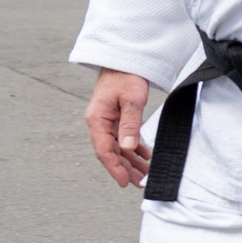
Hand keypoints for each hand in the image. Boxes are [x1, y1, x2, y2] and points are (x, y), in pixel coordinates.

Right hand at [85, 69, 153, 186]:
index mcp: (97, 120)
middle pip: (111, 152)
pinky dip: (134, 148)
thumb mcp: (132, 100)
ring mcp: (107, 121)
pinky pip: (123, 138)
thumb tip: (128, 148)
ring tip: (144, 174)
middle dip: (125, 168)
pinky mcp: (116, 118)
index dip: (115, 168)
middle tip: (139, 182)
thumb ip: (130, 124)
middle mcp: (99, 123)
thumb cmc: (126, 76)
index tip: (125, 182)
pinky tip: (145, 156)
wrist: (124, 59)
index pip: (104, 150)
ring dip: (130, 161)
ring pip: (118, 147)